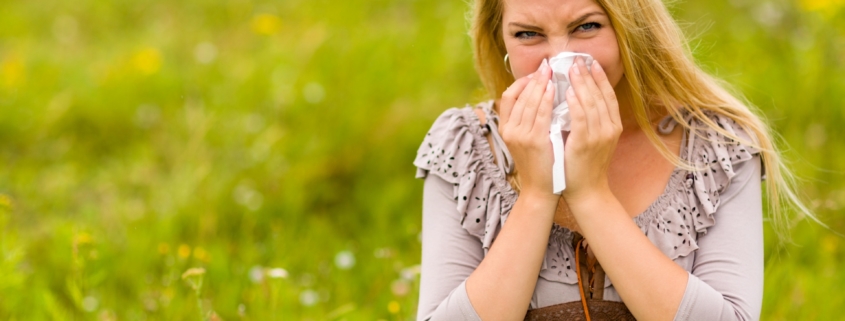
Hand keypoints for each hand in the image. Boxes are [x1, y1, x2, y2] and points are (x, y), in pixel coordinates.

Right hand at [498, 59, 557, 202]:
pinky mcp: (533, 141)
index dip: (521, 82)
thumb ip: (530, 121)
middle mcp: (509, 130)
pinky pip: (540, 114)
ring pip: (529, 102)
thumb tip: (541, 97)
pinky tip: (555, 89)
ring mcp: (519, 135)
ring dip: (540, 84)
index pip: (507, 97)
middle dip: (533, 79)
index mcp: (506, 129)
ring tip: (552, 72)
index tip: (536, 74)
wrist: (541, 191)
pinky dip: (546, 99)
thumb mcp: (528, 140)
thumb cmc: (540, 165)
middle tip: (547, 65)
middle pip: (518, 95)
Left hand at [562, 57, 621, 201]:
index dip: (600, 78)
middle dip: (588, 76)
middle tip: (577, 60)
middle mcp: (609, 129)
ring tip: (571, 69)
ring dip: (580, 84)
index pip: (608, 96)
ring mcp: (599, 136)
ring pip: (591, 103)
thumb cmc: (585, 166)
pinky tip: (568, 91)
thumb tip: (578, 99)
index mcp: (613, 126)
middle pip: (600, 95)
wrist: (587, 192)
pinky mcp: (585, 143)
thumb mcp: (594, 140)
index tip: (592, 63)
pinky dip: (575, 103)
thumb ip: (590, 121)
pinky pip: (581, 118)